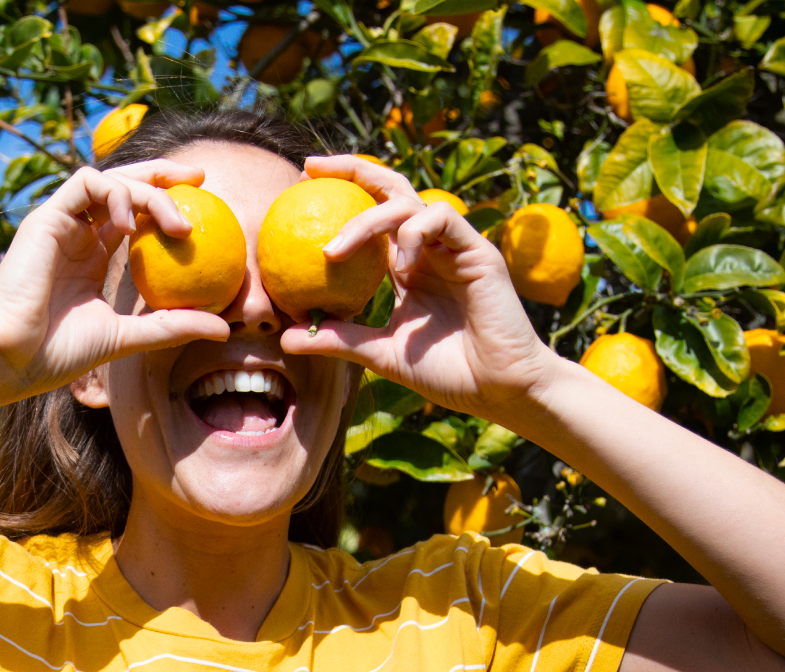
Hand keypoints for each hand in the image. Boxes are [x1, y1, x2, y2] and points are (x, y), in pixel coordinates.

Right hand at [0, 160, 230, 398]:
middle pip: (124, 185)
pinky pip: (86, 183)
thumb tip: (224, 329)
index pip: (133, 214)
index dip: (166, 202)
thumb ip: (170, 326)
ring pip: (110, 179)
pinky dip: (114, 193)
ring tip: (176, 226)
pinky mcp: (46, 218)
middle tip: (201, 178)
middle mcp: (78, 233)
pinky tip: (130, 222)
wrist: (10, 358)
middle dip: (163, 173)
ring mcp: (61, 223)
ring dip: (147, 191)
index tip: (204, 207)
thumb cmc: (56, 354)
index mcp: (92, 255)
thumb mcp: (126, 338)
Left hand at [279, 156, 564, 420]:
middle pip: (390, 189)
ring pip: (408, 203)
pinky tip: (400, 263)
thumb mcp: (380, 354)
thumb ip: (339, 340)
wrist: (499, 390)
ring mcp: (453, 247)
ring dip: (366, 220)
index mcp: (408, 265)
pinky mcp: (477, 251)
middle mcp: (428, 247)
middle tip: (309, 168)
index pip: (372, 214)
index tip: (299, 186)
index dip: (340, 194)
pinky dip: (415, 233)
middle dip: (351, 169)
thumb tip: (285, 338)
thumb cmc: (447, 373)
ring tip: (333, 251)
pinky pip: (442, 219)